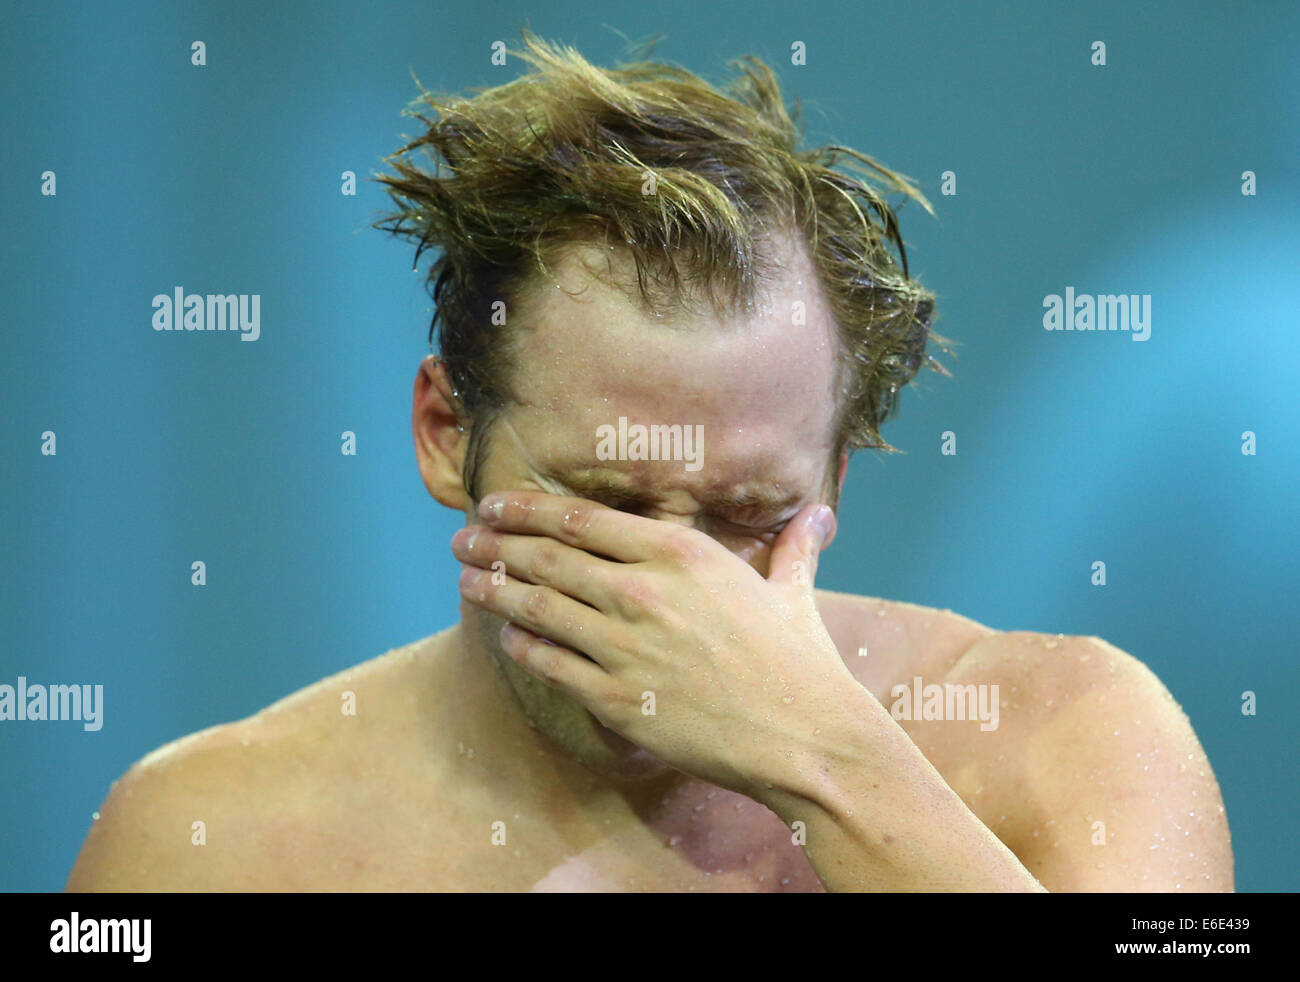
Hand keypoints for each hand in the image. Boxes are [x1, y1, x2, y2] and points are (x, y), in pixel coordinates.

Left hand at [451, 490, 860, 795]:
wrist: (804, 736)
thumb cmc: (801, 661)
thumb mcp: (793, 590)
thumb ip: (793, 547)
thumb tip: (821, 513)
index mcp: (680, 554)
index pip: (583, 520)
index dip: (529, 510)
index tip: (496, 505)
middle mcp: (643, 592)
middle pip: (548, 559)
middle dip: (495, 544)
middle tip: (462, 539)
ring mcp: (625, 647)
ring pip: (538, 608)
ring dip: (494, 590)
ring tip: (466, 579)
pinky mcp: (618, 698)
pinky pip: (552, 664)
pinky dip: (523, 646)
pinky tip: (508, 637)